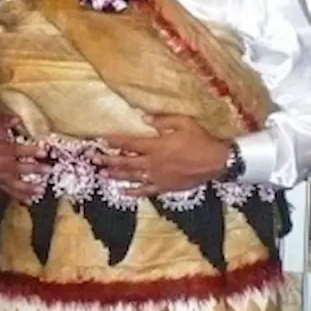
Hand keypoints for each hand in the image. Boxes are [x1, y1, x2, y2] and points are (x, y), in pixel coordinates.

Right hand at [0, 114, 49, 204]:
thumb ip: (7, 120)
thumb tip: (17, 119)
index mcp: (0, 149)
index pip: (17, 150)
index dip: (31, 150)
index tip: (44, 152)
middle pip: (18, 168)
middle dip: (35, 169)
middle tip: (49, 169)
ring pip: (14, 184)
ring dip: (28, 188)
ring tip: (41, 190)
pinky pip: (8, 192)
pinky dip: (18, 198)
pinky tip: (29, 201)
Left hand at [100, 115, 230, 196]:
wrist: (216, 162)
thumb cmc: (201, 140)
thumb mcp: (184, 123)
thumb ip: (163, 120)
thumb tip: (144, 118)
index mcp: (156, 146)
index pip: (129, 143)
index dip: (115, 141)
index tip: (102, 139)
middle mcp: (153, 162)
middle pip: (125, 162)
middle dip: (108, 159)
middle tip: (94, 159)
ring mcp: (157, 177)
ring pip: (131, 177)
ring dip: (116, 175)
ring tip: (102, 173)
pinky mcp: (164, 187)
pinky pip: (145, 191)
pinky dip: (133, 192)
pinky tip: (123, 192)